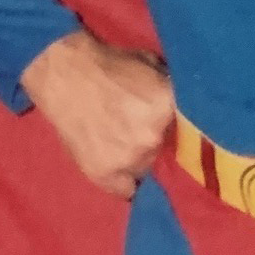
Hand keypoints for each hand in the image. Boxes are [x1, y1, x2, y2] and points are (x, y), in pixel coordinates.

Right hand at [20, 27, 175, 199]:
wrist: (62, 72)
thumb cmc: (109, 63)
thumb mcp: (152, 67)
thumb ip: (171, 93)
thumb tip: (188, 110)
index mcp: (168, 107)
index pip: (192, 134)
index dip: (185, 133)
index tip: (178, 133)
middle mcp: (152, 137)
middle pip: (169, 154)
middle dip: (161, 144)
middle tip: (144, 134)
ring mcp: (127, 160)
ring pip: (147, 172)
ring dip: (140, 162)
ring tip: (125, 146)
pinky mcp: (103, 175)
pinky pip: (125, 191)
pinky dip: (123, 182)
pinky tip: (117, 166)